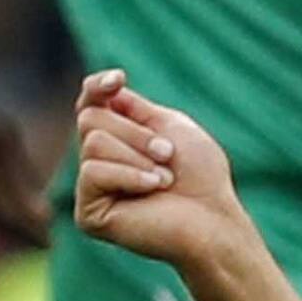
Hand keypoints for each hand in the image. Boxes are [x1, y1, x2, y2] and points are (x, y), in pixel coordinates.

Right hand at [71, 69, 256, 272]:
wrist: (213, 220)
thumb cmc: (201, 177)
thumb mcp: (170, 126)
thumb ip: (133, 108)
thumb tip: (104, 92)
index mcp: (117, 139)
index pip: (88, 102)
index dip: (97, 86)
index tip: (119, 80)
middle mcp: (98, 161)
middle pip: (90, 118)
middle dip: (136, 133)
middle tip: (168, 156)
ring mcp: (91, 188)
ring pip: (93, 143)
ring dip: (138, 157)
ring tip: (164, 179)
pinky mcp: (88, 214)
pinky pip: (93, 172)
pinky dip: (129, 176)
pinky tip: (152, 191)